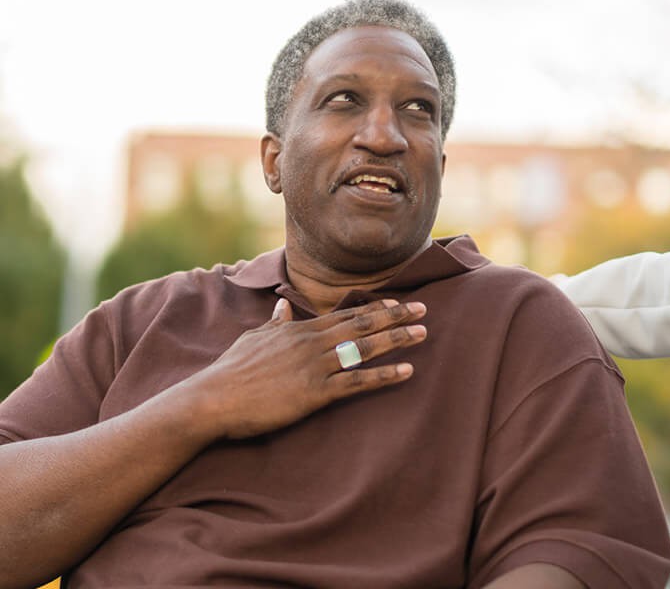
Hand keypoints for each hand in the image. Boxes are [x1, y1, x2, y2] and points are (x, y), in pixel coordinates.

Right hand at [183, 297, 425, 439]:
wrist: (213, 398)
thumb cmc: (231, 372)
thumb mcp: (253, 339)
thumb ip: (275, 322)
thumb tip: (283, 306)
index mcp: (300, 329)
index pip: (346, 314)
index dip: (375, 308)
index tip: (398, 303)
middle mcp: (312, 342)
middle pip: (363, 324)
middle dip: (396, 316)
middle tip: (424, 309)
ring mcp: (315, 366)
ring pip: (365, 348)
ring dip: (397, 340)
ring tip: (423, 334)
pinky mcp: (315, 392)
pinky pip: (357, 381)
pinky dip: (385, 375)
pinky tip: (406, 371)